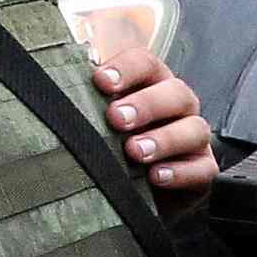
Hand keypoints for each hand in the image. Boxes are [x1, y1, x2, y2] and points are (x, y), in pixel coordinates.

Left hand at [94, 45, 218, 205]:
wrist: (134, 192)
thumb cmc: (113, 148)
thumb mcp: (96, 121)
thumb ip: (85, 102)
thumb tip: (53, 88)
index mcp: (151, 85)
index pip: (146, 64)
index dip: (127, 69)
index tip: (101, 81)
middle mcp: (178, 107)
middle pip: (176, 92)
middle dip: (146, 104)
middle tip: (117, 118)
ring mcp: (194, 139)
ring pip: (194, 129)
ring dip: (164, 139)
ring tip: (135, 152)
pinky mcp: (203, 170)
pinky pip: (202, 169)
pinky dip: (180, 173)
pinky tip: (155, 176)